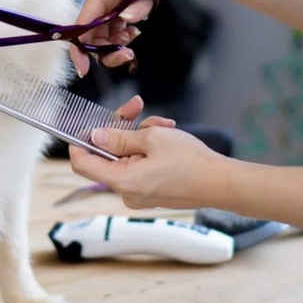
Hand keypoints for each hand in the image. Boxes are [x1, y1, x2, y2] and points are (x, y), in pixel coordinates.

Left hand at [68, 95, 232, 209]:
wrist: (222, 182)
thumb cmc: (191, 162)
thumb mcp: (152, 138)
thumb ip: (119, 137)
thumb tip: (96, 136)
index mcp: (123, 181)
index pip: (82, 164)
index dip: (80, 142)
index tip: (87, 125)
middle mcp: (127, 192)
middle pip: (107, 156)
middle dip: (122, 129)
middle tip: (135, 107)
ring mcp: (140, 194)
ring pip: (127, 157)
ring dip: (141, 136)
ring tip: (164, 125)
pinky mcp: (152, 192)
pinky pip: (140, 166)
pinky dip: (149, 150)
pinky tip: (168, 137)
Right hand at [70, 0, 203, 75]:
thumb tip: (127, 19)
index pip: (83, 21)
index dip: (80, 47)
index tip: (85, 69)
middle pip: (90, 33)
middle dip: (104, 50)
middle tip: (128, 56)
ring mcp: (112, 2)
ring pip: (102, 34)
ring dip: (114, 44)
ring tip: (135, 37)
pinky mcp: (122, 6)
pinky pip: (113, 30)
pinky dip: (122, 37)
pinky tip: (136, 32)